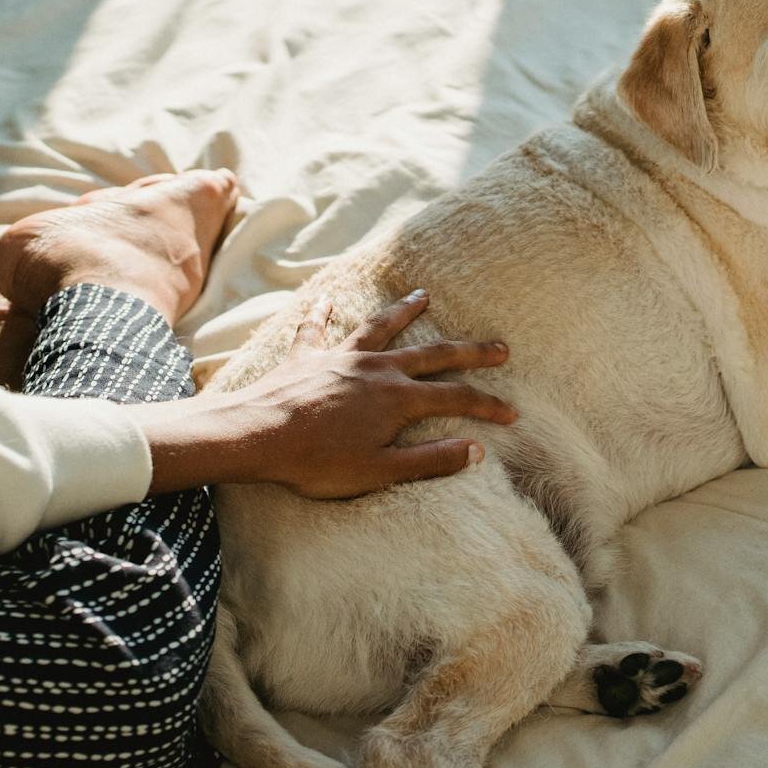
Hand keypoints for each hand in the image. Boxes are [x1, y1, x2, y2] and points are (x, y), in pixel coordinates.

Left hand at [132, 290, 516, 497]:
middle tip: (499, 345)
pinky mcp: (307, 357)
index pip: (456, 398)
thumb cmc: (316, 462)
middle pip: (433, 355)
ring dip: (404, 312)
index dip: (488, 405)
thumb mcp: (380, 471)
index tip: (513, 411)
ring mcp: (340, 358)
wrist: (254, 435)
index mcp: (397, 399)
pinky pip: (317, 330)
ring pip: (381, 329)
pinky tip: (324, 300)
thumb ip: (429, 460)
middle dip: (470, 351)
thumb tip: (476, 450)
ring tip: (424, 296)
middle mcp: (375, 370)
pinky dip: (321, 314)